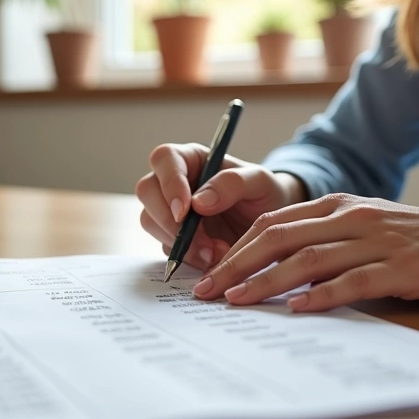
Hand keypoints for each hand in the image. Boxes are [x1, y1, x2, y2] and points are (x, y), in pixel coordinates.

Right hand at [135, 143, 305, 269]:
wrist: (271, 226)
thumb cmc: (264, 193)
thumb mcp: (259, 182)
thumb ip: (232, 183)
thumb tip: (198, 202)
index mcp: (191, 158)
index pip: (165, 159)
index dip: (169, 183)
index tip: (185, 210)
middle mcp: (174, 182)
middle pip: (148, 191)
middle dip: (169, 220)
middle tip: (200, 241)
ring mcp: (169, 210)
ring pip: (151, 222)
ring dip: (180, 243)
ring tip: (216, 253)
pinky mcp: (173, 237)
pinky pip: (166, 247)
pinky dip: (187, 257)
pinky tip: (214, 260)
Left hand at [191, 194, 418, 311]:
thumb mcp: (371, 231)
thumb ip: (331, 247)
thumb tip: (284, 280)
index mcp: (339, 207)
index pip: (273, 223)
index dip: (235, 247)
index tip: (207, 273)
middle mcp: (351, 218)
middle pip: (279, 237)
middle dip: (236, 264)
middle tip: (205, 291)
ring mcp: (376, 241)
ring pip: (308, 258)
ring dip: (266, 280)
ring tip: (235, 300)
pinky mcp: (402, 268)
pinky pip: (354, 280)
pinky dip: (322, 295)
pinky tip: (297, 308)